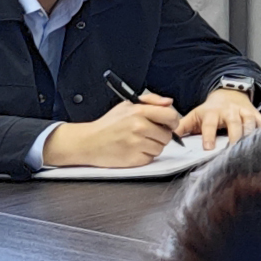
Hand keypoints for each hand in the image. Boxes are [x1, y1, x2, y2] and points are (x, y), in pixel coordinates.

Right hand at [46, 97, 177, 168]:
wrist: (88, 142)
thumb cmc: (108, 124)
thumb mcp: (127, 105)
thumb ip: (151, 101)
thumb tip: (169, 102)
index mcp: (139, 112)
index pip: (171, 116)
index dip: (172, 121)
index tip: (167, 124)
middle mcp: (139, 127)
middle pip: (168, 135)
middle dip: (160, 135)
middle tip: (147, 134)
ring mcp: (137, 144)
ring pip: (160, 148)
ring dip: (152, 146)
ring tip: (137, 141)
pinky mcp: (134, 159)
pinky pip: (151, 158)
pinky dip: (144, 155)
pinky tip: (133, 150)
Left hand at [182, 86, 260, 146]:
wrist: (229, 94)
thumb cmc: (211, 110)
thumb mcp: (195, 115)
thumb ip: (182, 127)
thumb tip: (168, 139)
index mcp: (212, 113)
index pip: (209, 125)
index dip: (208, 136)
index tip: (208, 148)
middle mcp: (229, 112)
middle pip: (233, 123)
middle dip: (234, 136)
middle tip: (233, 150)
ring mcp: (244, 112)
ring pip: (249, 122)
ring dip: (250, 133)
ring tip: (250, 147)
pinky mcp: (255, 114)